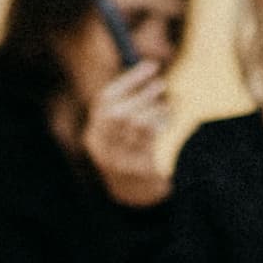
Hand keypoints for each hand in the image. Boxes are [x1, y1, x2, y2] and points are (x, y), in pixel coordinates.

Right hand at [86, 61, 170, 206]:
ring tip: (167, 106)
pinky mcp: (138, 169)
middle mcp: (102, 148)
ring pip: (137, 123)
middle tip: (161, 83)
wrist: (136, 198)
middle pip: (117, 112)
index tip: (151, 64)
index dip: (130, 79)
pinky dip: (162, 123)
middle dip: (141, 94)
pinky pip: (151, 138)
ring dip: (156, 109)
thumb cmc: (131, 154)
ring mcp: (119, 161)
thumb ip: (128, 104)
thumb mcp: (122, 133)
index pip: (105, 100)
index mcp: (94, 136)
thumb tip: (148, 66)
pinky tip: (168, 119)